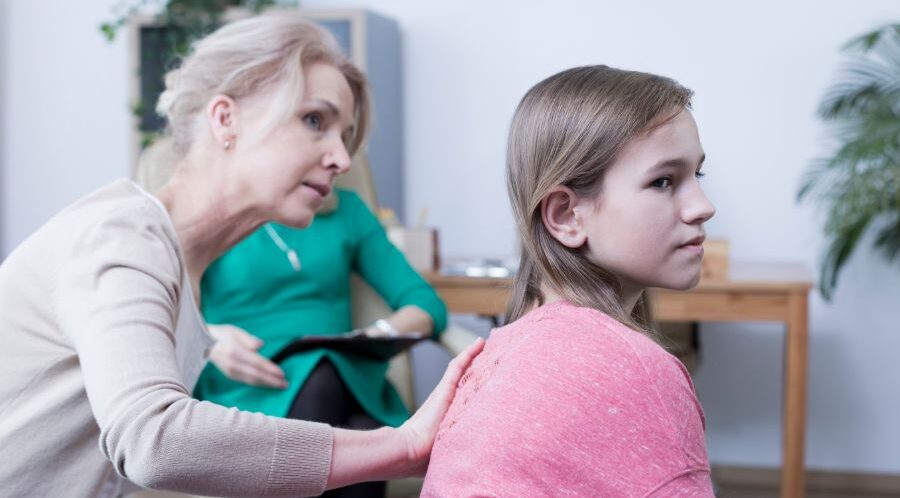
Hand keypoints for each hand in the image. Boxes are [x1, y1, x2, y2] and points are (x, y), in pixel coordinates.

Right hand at [207, 324, 287, 387]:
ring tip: (279, 385)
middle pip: (255, 374)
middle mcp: (232, 363)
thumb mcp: (235, 331)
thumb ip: (248, 339)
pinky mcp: (229, 375)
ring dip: (266, 384)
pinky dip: (257, 384)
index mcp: (234, 351)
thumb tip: (260, 346)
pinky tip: (266, 384)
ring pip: (251, 380)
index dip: (269, 369)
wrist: (202, 344)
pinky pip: (246, 381)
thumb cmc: (222, 335)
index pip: (256, 362)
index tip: (282, 373)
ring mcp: (230, 371)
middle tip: (285, 384)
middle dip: (271, 380)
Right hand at [396, 336, 484, 473]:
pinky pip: (459, 365)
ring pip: (463, 369)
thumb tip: (478, 460)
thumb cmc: (425, 457)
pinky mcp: (445, 388)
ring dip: (475, 357)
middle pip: (467, 380)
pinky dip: (469, 353)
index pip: (468, 398)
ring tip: (487, 346)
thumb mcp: (447, 449)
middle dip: (480, 369)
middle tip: (494, 357)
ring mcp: (446, 393)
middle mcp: (448, 402)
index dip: (479, 389)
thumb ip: (459, 447)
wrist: (408, 452)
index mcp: (450, 417)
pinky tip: (480, 343)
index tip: (493, 383)